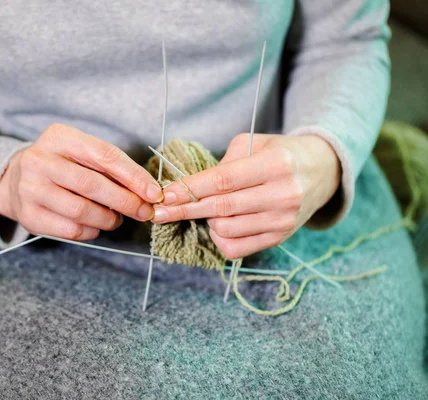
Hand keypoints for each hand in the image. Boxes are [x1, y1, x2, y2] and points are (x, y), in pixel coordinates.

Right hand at [0, 123, 162, 240]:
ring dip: (109, 219)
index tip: (154, 193)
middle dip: (126, 201)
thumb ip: (110, 166)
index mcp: (58, 137)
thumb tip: (147, 191)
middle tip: (144, 212)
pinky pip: (70, 229)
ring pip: (81, 211)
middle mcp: (39, 160)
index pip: (104, 155)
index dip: (133, 176)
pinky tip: (96, 225)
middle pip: (92, 185)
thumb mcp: (80, 152)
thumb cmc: (61, 165)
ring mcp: (29, 189)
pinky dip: (92, 231)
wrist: (14, 180)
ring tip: (116, 218)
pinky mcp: (28, 215)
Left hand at [152, 133, 340, 258]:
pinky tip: (217, 225)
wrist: (321, 172)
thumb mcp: (254, 144)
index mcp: (275, 165)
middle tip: (159, 212)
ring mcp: (283, 220)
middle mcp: (282, 194)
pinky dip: (218, 238)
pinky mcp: (280, 238)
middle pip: (221, 208)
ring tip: (205, 209)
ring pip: (226, 230)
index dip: (190, 189)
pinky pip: (237, 248)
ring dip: (206, 221)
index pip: (223, 181)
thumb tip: (187, 188)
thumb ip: (224, 164)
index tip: (164, 195)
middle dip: (184, 210)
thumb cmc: (279, 154)